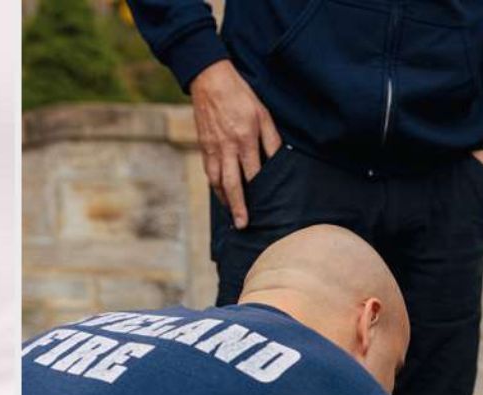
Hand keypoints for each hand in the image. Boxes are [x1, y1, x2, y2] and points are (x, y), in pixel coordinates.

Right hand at [190, 59, 281, 229]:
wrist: (209, 81)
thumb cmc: (240, 95)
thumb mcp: (262, 113)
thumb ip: (271, 138)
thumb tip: (279, 159)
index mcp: (245, 139)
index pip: (253, 173)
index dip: (259, 191)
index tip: (265, 206)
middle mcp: (227, 147)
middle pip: (232, 184)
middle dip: (238, 206)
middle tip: (243, 224)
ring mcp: (212, 149)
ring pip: (217, 182)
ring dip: (224, 200)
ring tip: (232, 215)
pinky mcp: (203, 146)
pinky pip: (208, 172)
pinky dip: (214, 187)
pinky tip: (221, 194)